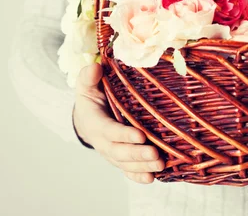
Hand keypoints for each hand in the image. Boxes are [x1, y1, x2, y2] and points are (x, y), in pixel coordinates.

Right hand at [73, 63, 164, 183]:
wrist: (86, 117)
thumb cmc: (91, 97)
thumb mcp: (87, 85)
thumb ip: (88, 77)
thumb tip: (95, 68)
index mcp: (95, 122)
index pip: (110, 131)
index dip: (123, 135)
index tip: (140, 135)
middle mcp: (103, 141)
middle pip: (120, 152)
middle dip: (138, 155)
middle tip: (156, 155)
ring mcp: (111, 152)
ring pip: (126, 163)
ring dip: (143, 166)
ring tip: (161, 166)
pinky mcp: (119, 158)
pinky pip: (128, 170)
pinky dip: (138, 176)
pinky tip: (152, 179)